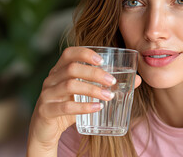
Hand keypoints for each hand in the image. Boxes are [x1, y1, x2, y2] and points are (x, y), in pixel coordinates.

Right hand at [27, 47, 141, 155]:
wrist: (46, 129)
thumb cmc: (69, 105)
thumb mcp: (85, 94)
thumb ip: (106, 85)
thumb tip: (137, 79)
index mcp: (60, 70)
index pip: (69, 53)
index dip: (85, 53)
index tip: (102, 60)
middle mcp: (51, 79)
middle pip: (72, 68)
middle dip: (94, 73)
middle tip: (111, 81)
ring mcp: (47, 94)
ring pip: (69, 85)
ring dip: (92, 90)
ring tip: (108, 96)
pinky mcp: (45, 111)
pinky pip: (65, 107)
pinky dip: (83, 107)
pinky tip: (97, 108)